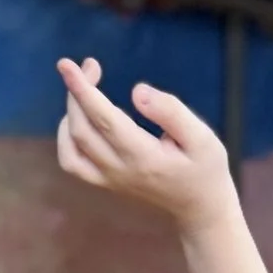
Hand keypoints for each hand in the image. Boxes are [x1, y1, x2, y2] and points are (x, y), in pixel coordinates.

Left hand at [55, 57, 234, 230]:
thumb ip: (171, 112)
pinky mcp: (105, 182)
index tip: (67, 64)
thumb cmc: (205, 168)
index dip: (82, 90)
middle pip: (81, 128)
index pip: (103, 120)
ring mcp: (109, 179)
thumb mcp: (202, 138)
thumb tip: (137, 91)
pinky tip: (80, 118)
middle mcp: (120, 170)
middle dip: (78, 91)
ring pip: (71, 147)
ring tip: (85, 91)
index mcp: (144, 157)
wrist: (200, 208)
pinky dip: (67, 136)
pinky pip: (72, 161)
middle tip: (92, 65)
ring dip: (70, 113)